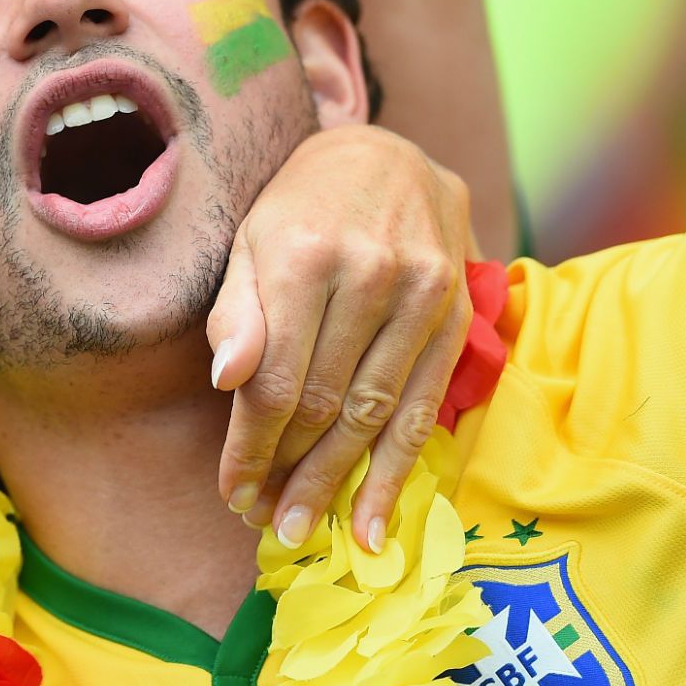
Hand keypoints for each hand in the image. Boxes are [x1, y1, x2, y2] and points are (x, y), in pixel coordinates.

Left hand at [206, 125, 474, 552]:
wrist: (383, 155)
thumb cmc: (297, 208)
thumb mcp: (248, 243)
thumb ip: (235, 312)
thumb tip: (226, 382)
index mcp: (306, 255)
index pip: (277, 378)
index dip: (251, 446)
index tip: (231, 492)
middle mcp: (373, 275)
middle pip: (325, 403)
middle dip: (289, 473)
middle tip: (264, 523)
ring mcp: (425, 296)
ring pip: (375, 414)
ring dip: (337, 483)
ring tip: (306, 529)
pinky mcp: (459, 317)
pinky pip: (424, 407)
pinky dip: (397, 471)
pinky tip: (375, 520)